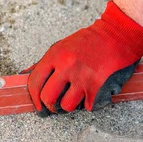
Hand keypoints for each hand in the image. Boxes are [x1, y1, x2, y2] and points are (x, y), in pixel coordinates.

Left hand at [23, 1, 142, 115]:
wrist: (117, 34)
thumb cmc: (89, 41)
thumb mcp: (62, 46)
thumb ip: (45, 63)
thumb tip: (25, 75)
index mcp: (55, 56)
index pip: (35, 82)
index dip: (34, 98)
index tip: (38, 105)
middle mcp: (66, 67)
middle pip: (48, 98)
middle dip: (49, 107)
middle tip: (54, 107)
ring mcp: (82, 77)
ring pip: (67, 106)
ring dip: (70, 106)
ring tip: (75, 98)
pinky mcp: (97, 86)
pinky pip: (87, 106)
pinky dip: (88, 103)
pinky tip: (91, 93)